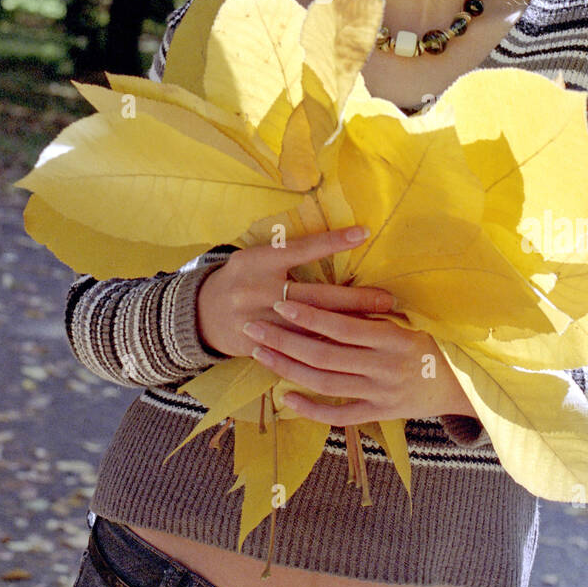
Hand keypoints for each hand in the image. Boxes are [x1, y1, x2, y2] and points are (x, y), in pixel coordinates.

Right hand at [195, 226, 395, 359]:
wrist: (200, 314)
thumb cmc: (240, 278)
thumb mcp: (256, 257)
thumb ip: (286, 254)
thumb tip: (331, 244)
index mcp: (259, 261)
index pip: (302, 248)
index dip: (332, 241)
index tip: (363, 233)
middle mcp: (257, 289)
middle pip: (314, 296)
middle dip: (354, 300)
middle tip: (387, 299)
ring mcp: (257, 321)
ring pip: (309, 329)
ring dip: (345, 329)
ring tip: (377, 327)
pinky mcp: (257, 347)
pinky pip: (296, 353)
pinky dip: (323, 350)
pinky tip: (349, 351)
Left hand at [241, 299, 478, 425]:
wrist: (464, 384)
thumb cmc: (434, 342)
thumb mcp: (410, 321)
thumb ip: (374, 314)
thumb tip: (334, 291)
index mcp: (392, 338)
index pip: (342, 326)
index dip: (309, 316)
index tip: (281, 302)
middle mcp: (384, 367)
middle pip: (324, 354)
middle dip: (284, 340)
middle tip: (253, 325)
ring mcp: (380, 394)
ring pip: (325, 383)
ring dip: (288, 368)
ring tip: (260, 353)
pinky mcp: (379, 414)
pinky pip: (340, 415)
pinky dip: (311, 409)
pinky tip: (285, 397)